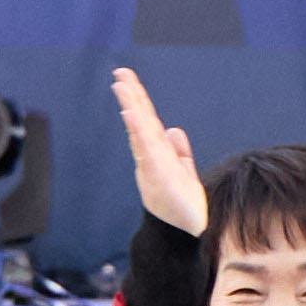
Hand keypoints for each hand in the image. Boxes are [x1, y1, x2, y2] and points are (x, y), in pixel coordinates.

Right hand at [111, 69, 209, 235]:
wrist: (185, 232)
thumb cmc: (184, 206)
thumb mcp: (184, 172)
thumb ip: (179, 151)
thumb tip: (174, 129)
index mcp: (159, 153)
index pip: (147, 120)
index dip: (138, 99)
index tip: (127, 79)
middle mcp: (152, 155)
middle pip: (140, 120)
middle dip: (131, 96)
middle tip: (120, 73)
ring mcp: (153, 163)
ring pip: (140, 129)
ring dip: (131, 107)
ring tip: (122, 86)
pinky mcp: (157, 173)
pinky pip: (145, 148)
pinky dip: (137, 131)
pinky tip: (131, 115)